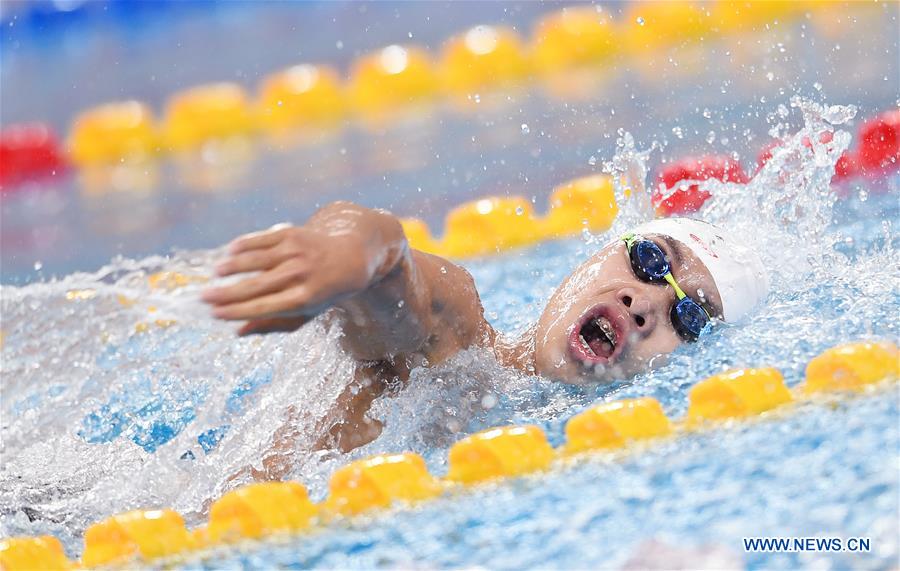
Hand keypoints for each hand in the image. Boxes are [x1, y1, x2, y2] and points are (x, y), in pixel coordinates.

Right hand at [201, 222, 372, 334]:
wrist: (350, 257)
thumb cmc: (322, 292)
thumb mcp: (306, 313)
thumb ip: (273, 324)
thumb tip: (238, 332)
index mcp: (304, 299)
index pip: (262, 307)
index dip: (236, 311)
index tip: (214, 313)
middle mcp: (300, 275)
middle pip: (255, 286)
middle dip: (226, 293)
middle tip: (203, 297)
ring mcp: (296, 252)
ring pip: (255, 260)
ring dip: (231, 266)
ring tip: (215, 273)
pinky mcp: (292, 233)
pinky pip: (261, 239)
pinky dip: (243, 245)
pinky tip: (229, 252)